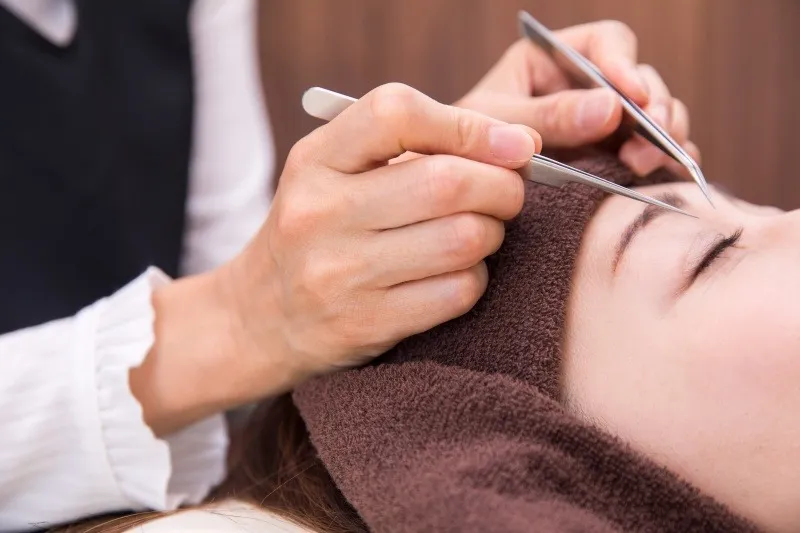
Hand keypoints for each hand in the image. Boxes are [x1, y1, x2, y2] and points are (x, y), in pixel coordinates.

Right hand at [132, 84, 539, 434]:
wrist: (257, 317)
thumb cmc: (315, 231)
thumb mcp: (330, 171)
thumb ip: (404, 144)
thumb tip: (516, 144)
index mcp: (315, 161)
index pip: (397, 115)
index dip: (469, 125)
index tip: (512, 143)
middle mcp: (321, 213)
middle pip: (447, 181)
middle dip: (502, 185)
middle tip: (507, 192)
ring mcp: (341, 273)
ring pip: (463, 239)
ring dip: (493, 233)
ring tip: (480, 232)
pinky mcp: (366, 324)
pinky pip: (458, 292)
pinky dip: (475, 278)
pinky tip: (458, 272)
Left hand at [457, 20, 699, 176]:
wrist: (460, 192)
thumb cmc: (465, 145)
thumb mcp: (497, 124)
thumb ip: (548, 116)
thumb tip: (611, 108)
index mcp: (553, 60)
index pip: (606, 43)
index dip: (625, 65)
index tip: (632, 97)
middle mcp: (586, 87)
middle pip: (641, 81)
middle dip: (652, 110)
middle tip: (648, 142)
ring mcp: (604, 123)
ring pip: (655, 117)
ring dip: (663, 137)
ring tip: (648, 164)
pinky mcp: (612, 158)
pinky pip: (654, 153)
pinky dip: (668, 164)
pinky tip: (671, 178)